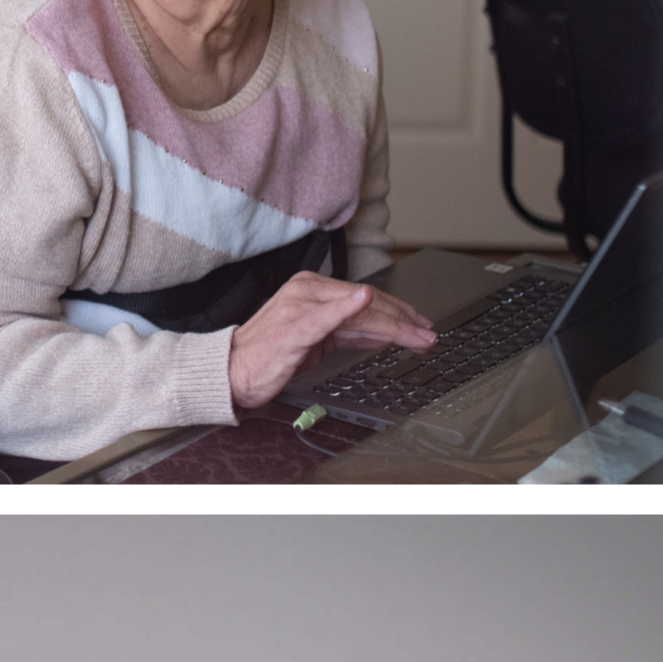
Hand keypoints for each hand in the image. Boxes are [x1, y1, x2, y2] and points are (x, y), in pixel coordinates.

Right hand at [227, 272, 434, 409]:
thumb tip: (386, 332)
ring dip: (392, 325)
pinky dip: (346, 308)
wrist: (234, 371)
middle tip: (428, 334)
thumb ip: (351, 332)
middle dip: (403, 321)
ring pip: (357, 313)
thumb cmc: (272, 355)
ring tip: (417, 334)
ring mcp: (300, 307)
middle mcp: (308, 292)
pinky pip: (325, 316)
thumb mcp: (320, 340)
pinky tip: (365, 300)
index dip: (398, 312)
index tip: (420, 324)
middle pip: (367, 305)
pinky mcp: (293, 327)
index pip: (366, 299)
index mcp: (313, 290)